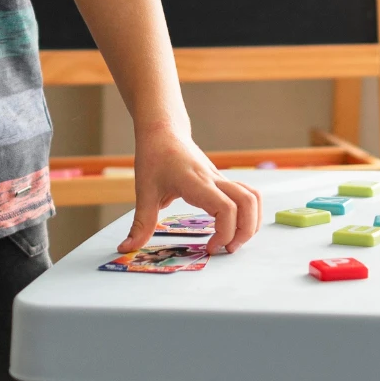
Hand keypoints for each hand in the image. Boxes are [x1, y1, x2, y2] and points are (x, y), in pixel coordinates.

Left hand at [118, 127, 261, 255]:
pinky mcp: (221, 180)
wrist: (163, 130)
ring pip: (252, 197)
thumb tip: (126, 248)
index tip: (209, 248)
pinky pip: (246, 194)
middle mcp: (213, 180)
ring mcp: (220, 179)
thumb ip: (140, 223)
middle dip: (245, 231)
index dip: (224, 233)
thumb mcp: (144, 191)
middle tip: (227, 249)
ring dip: (250, 221)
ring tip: (233, 240)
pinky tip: (231, 226)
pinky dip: (247, 212)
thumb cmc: (153, 156)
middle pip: (247, 202)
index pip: (226, 208)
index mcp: (196, 183)